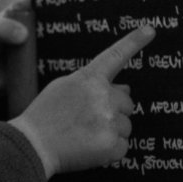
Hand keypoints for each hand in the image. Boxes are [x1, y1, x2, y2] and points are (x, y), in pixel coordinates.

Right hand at [11, 25, 154, 176]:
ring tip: (85, 137)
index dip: (134, 42)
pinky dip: (109, 151)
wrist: (32, 145)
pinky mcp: (112, 144)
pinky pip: (122, 146)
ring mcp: (109, 120)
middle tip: (89, 122)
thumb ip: (92, 86)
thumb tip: (126, 88)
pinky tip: (89, 149)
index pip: (115, 56)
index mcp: (88, 79)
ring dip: (111, 132)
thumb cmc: (43, 117)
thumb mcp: (62, 90)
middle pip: (127, 102)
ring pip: (125, 126)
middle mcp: (103, 96)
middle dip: (114, 111)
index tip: (150, 30)